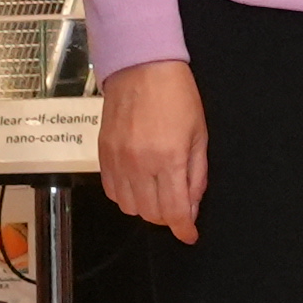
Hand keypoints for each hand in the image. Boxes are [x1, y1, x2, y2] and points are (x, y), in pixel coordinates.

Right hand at [100, 57, 207, 236]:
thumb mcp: (199, 135)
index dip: (184, 230)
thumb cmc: (176, 95)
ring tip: (158, 193)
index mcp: (169, 159)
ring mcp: (118, 160)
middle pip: (151, 215)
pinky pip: (111, 191)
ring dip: (146, 209)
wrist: (142, 67)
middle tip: (178, 206)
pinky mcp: (103, 154)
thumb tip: (191, 206)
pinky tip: (138, 184)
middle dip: (168, 218)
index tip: (189, 234)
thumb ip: (196, 174)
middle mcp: (140, 164)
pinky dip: (126, 196)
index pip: (174, 211)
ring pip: (129, 207)